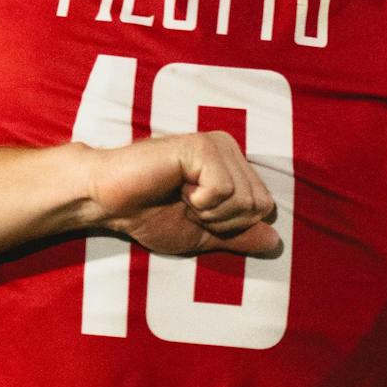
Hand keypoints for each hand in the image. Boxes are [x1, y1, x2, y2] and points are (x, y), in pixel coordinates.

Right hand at [85, 131, 279, 256]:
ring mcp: (218, 144)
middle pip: (259, 204)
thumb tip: (276, 242)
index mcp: (234, 166)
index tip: (197, 215)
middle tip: (187, 206)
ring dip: (209, 212)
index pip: (264, 208)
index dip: (231, 225)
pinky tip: (176, 187)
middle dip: (222, 220)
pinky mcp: (202, 145)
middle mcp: (231, 149)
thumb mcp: (202, 235)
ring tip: (180, 196)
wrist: (110, 202)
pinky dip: (199, 202)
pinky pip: (223, 189)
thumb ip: (239, 237)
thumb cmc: (150, 215)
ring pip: (244, 198)